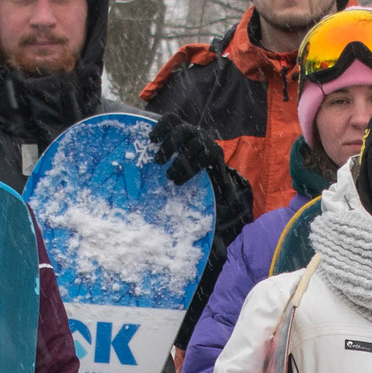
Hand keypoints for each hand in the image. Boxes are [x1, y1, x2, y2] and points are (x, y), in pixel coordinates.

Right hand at [153, 115, 250, 252]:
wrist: (169, 155)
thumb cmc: (186, 191)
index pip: (212, 159)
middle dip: (185, 162)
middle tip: (169, 177)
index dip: (195, 171)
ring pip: (183, 131)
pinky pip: (169, 120)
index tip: (175, 183)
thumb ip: (207, 226)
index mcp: (211, 158)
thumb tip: (219, 252)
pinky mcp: (171, 120)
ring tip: (158, 161)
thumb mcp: (197, 205)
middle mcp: (202, 141)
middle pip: (199, 145)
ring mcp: (187, 129)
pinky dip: (161, 128)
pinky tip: (151, 141)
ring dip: (171, 146)